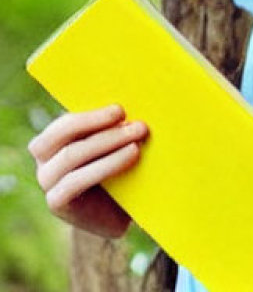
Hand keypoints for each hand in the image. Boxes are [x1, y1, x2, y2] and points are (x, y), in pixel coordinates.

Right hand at [27, 104, 148, 238]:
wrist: (114, 215)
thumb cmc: (118, 170)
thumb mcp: (115, 146)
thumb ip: (116, 127)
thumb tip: (139, 105)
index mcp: (56, 139)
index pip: (64, 122)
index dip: (91, 115)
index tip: (121, 110)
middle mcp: (45, 158)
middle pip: (62, 135)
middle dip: (100, 125)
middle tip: (138, 125)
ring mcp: (47, 181)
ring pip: (70, 155)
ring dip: (108, 145)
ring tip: (138, 143)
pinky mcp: (56, 202)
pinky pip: (74, 182)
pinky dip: (104, 166)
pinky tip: (131, 157)